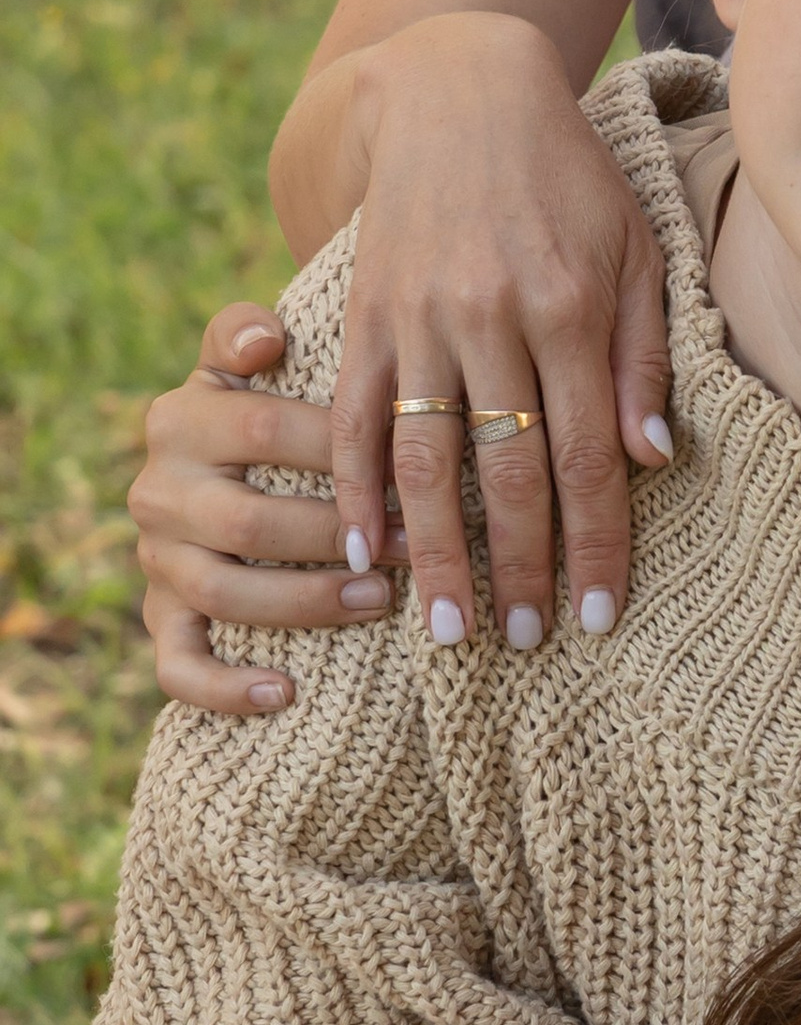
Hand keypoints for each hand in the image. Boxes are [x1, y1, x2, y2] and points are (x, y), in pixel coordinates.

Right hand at [133, 303, 405, 716]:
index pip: (267, 431)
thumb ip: (246, 331)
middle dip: (340, 537)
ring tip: (380, 602)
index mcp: (182, 418)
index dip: (346, 451)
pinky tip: (288, 693)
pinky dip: (227, 686)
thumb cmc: (267, 400)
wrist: (221, 459)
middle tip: (420, 547)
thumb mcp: (251, 355)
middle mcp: (157, 490)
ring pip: (222, 594)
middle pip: (248, 522)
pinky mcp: (161, 617)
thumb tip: (265, 339)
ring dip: (307, 603)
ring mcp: (156, 559)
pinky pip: (179, 665)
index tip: (415, 468)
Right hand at [330, 12, 673, 656]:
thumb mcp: (636, 248)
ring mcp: (423, 316)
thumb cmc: (570, 178)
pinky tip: (362, 552)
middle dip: (518, 567)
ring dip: (436, 553)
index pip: (587, 453)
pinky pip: (357, 416)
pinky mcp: (367, 311)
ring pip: (428, 457)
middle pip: (508, 470)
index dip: (594, 541)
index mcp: (573, 306)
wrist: (460, 91)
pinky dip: (356, 489)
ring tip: (447, 629)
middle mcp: (495, 317)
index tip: (598, 616)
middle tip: (524, 644)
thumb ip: (646, 355)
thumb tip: (653, 460)